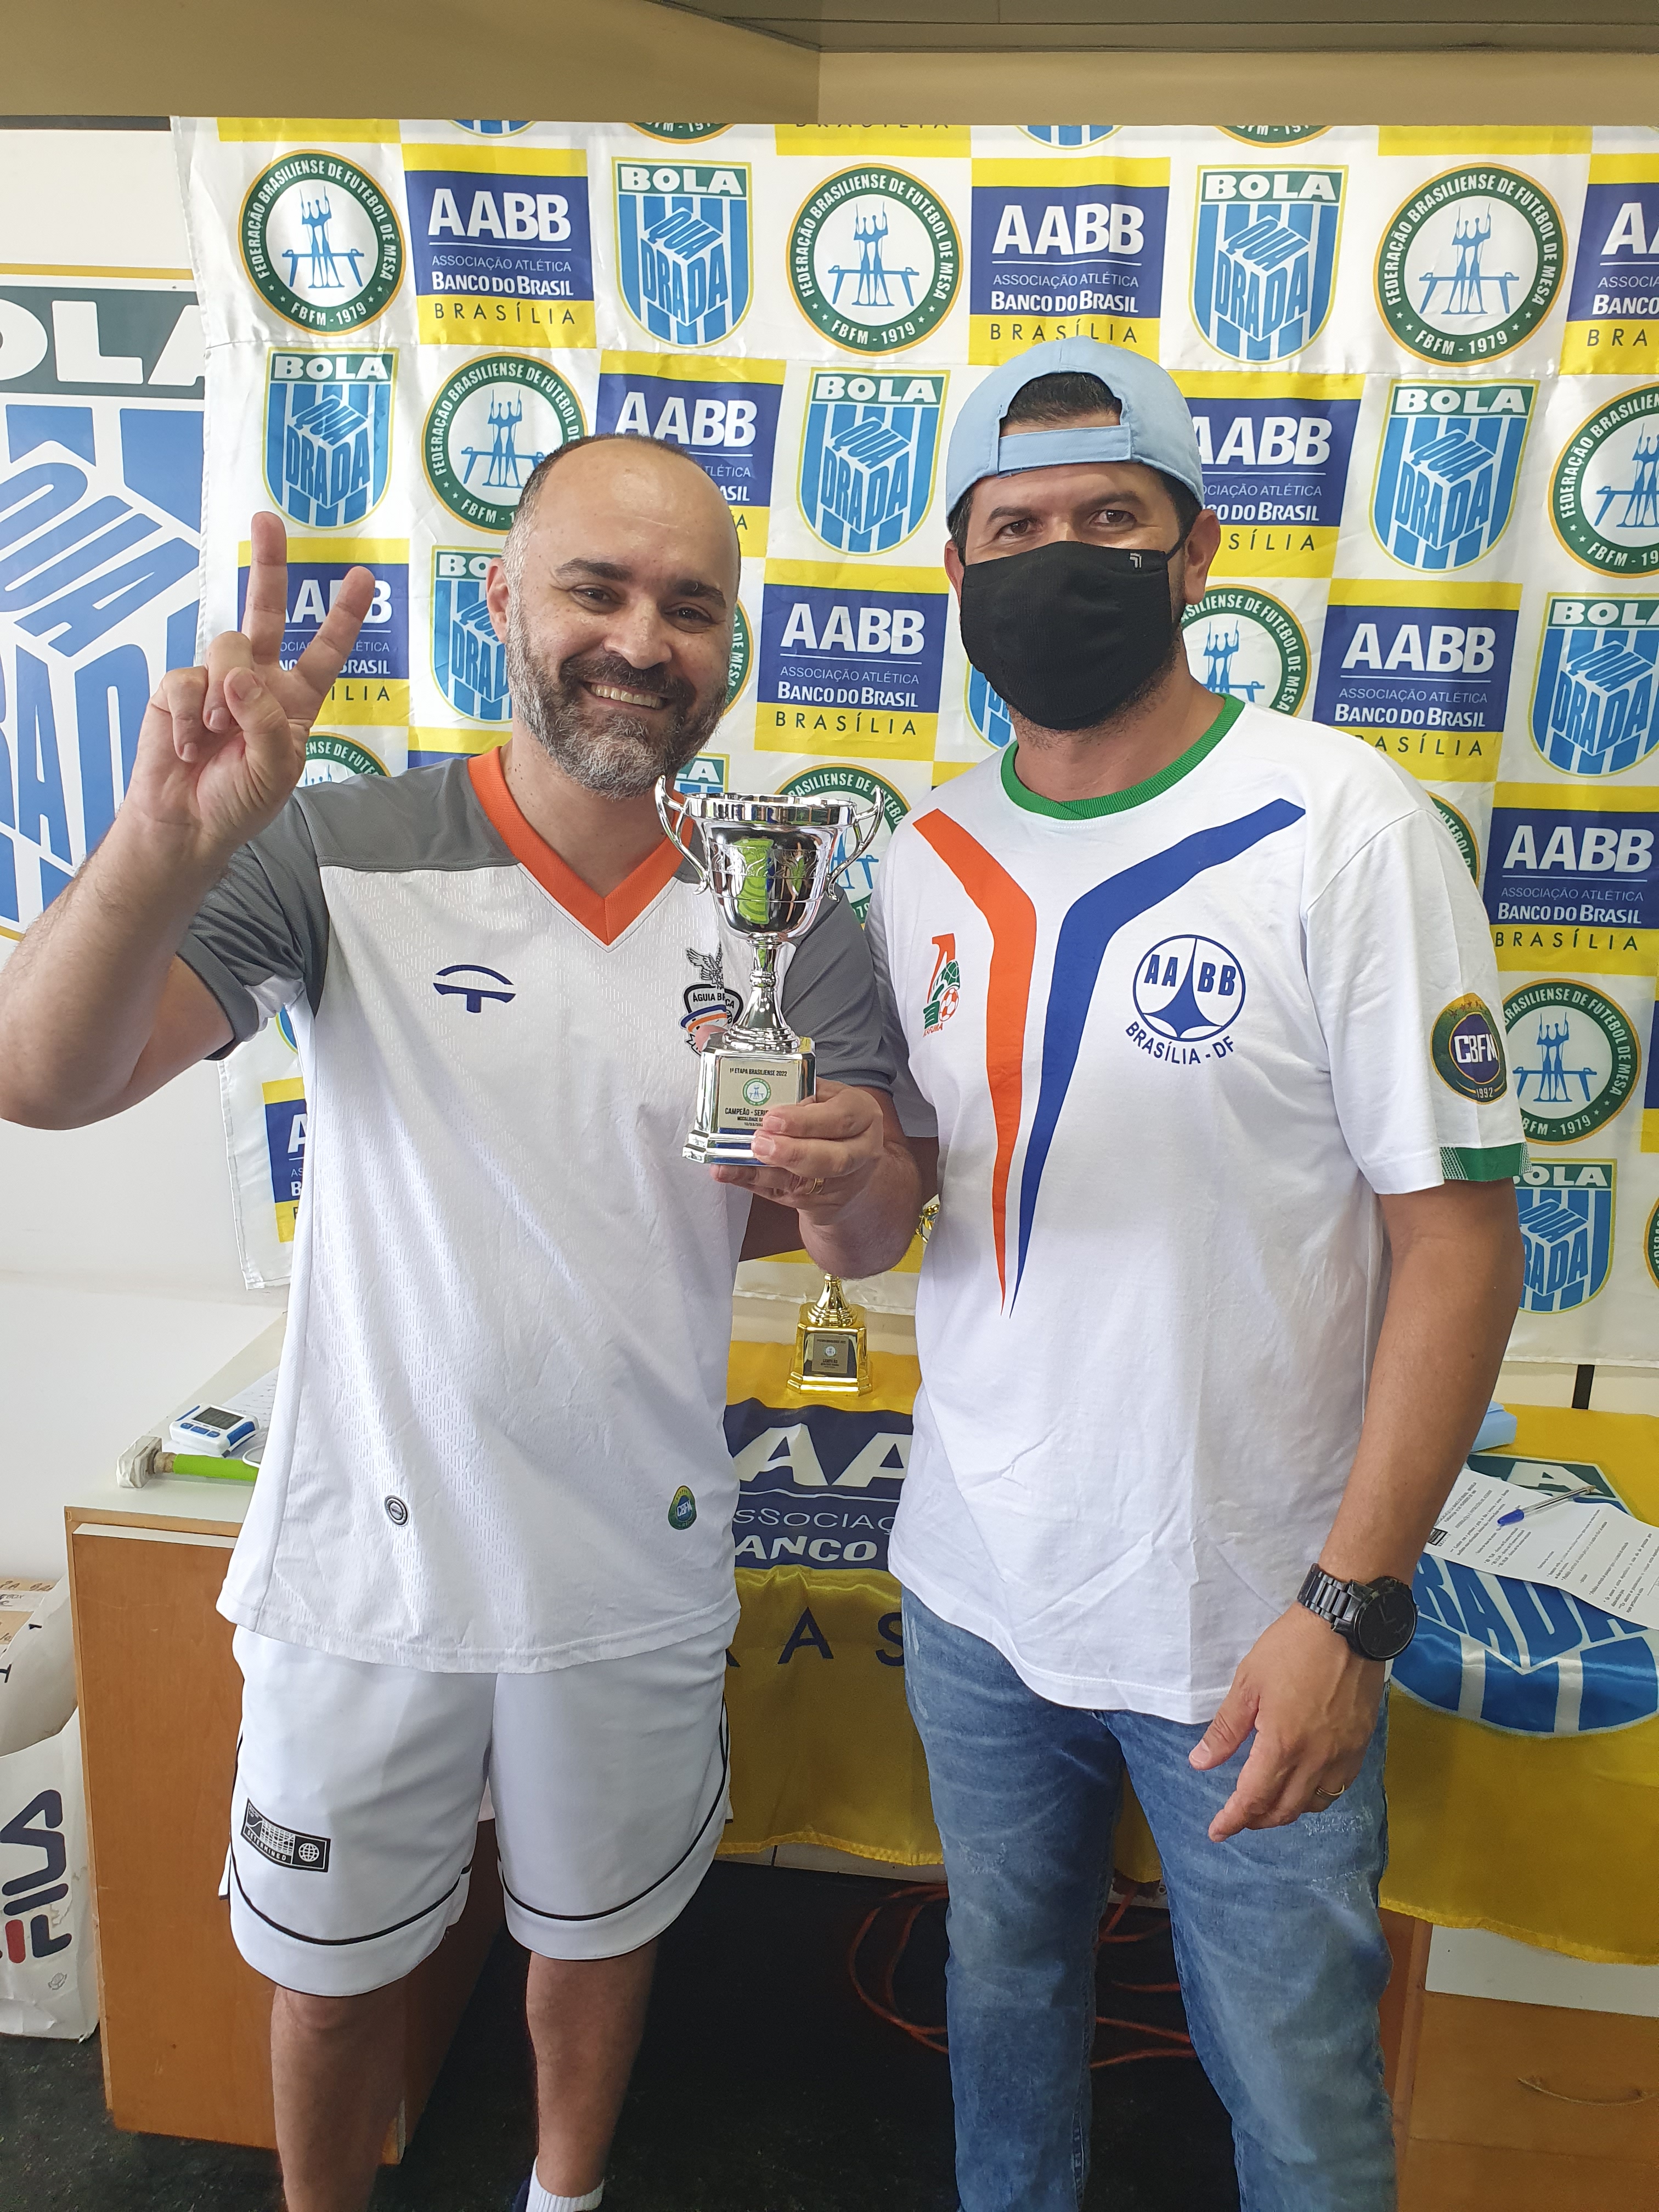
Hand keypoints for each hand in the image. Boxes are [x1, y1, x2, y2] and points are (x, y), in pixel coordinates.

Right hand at [123, 511, 375, 864]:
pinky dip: (187, 716)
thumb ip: (264, 720)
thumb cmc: (239, 802)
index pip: (325, 651)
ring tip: (214, 738)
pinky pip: (185, 680)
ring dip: (221, 696)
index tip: (363, 577)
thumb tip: (239, 673)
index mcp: (294, 700)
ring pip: (225, 648)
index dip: (343, 616)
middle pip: (266, 612)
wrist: (187, 825)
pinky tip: (188, 746)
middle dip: (268, 564)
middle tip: (268, 521)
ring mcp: (215, 680)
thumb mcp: (274, 769)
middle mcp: (257, 681)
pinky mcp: (178, 689)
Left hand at [710, 1080, 887, 1218]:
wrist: (854, 1166)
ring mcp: (843, 1182)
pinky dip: (753, 1183)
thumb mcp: (827, 1096)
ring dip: (767, 1172)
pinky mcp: (821, 1202)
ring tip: (734, 1162)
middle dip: (791, 1152)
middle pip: (833, 1159)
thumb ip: (799, 1088)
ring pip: (807, 1183)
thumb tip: (747, 1072)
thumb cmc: (833, 1121)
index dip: (805, 1121)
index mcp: (863, 1115)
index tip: (773, 1117)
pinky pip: (784, 1195)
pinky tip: (729, 1174)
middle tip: (759, 1142)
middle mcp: (860, 1151)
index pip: (840, 1118)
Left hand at [1189, 1604, 1382, 1842]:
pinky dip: (1315, 1797)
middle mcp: (1315, 1760)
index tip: (1217, 1832)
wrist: (1347, 1627)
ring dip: (1286, 1811)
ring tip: (1267, 1804)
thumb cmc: (1290, 1649)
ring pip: (1312, 1804)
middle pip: (1284, 1809)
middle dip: (1257, 1820)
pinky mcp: (1360, 1746)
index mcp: (1283, 1744)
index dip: (1233, 1820)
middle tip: (1238, 1818)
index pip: (1254, 1798)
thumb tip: (1201, 1763)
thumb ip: (1226, 1730)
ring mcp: (1342, 1755)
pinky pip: (1337, 1788)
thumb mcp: (1248, 1683)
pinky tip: (1302, 1787)